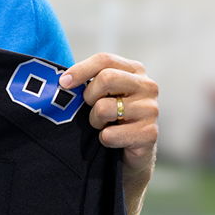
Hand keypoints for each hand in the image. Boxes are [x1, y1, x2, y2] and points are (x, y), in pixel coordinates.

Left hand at [60, 54, 157, 214]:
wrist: (131, 154)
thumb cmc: (112, 118)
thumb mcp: (103, 94)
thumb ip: (90, 80)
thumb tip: (62, 80)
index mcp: (135, 71)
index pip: (105, 60)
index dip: (80, 70)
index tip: (63, 83)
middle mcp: (148, 86)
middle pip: (106, 78)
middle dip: (89, 96)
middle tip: (89, 108)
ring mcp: (151, 110)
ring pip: (104, 108)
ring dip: (95, 121)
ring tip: (103, 125)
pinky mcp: (149, 133)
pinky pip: (109, 135)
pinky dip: (103, 139)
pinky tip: (111, 139)